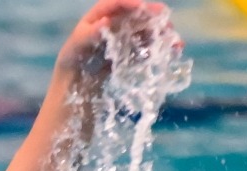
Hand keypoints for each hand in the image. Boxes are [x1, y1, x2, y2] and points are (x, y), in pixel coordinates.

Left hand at [53, 0, 176, 79]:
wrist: (75, 85)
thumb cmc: (72, 63)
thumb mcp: (76, 48)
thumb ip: (90, 34)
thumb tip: (106, 21)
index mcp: (98, 16)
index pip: (116, 4)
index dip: (130, 3)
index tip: (142, 6)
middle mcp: (114, 23)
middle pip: (136, 15)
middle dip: (152, 17)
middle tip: (166, 21)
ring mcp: (123, 38)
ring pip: (145, 30)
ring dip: (161, 33)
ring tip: (175, 40)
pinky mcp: (130, 53)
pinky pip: (147, 47)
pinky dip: (159, 48)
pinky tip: (172, 51)